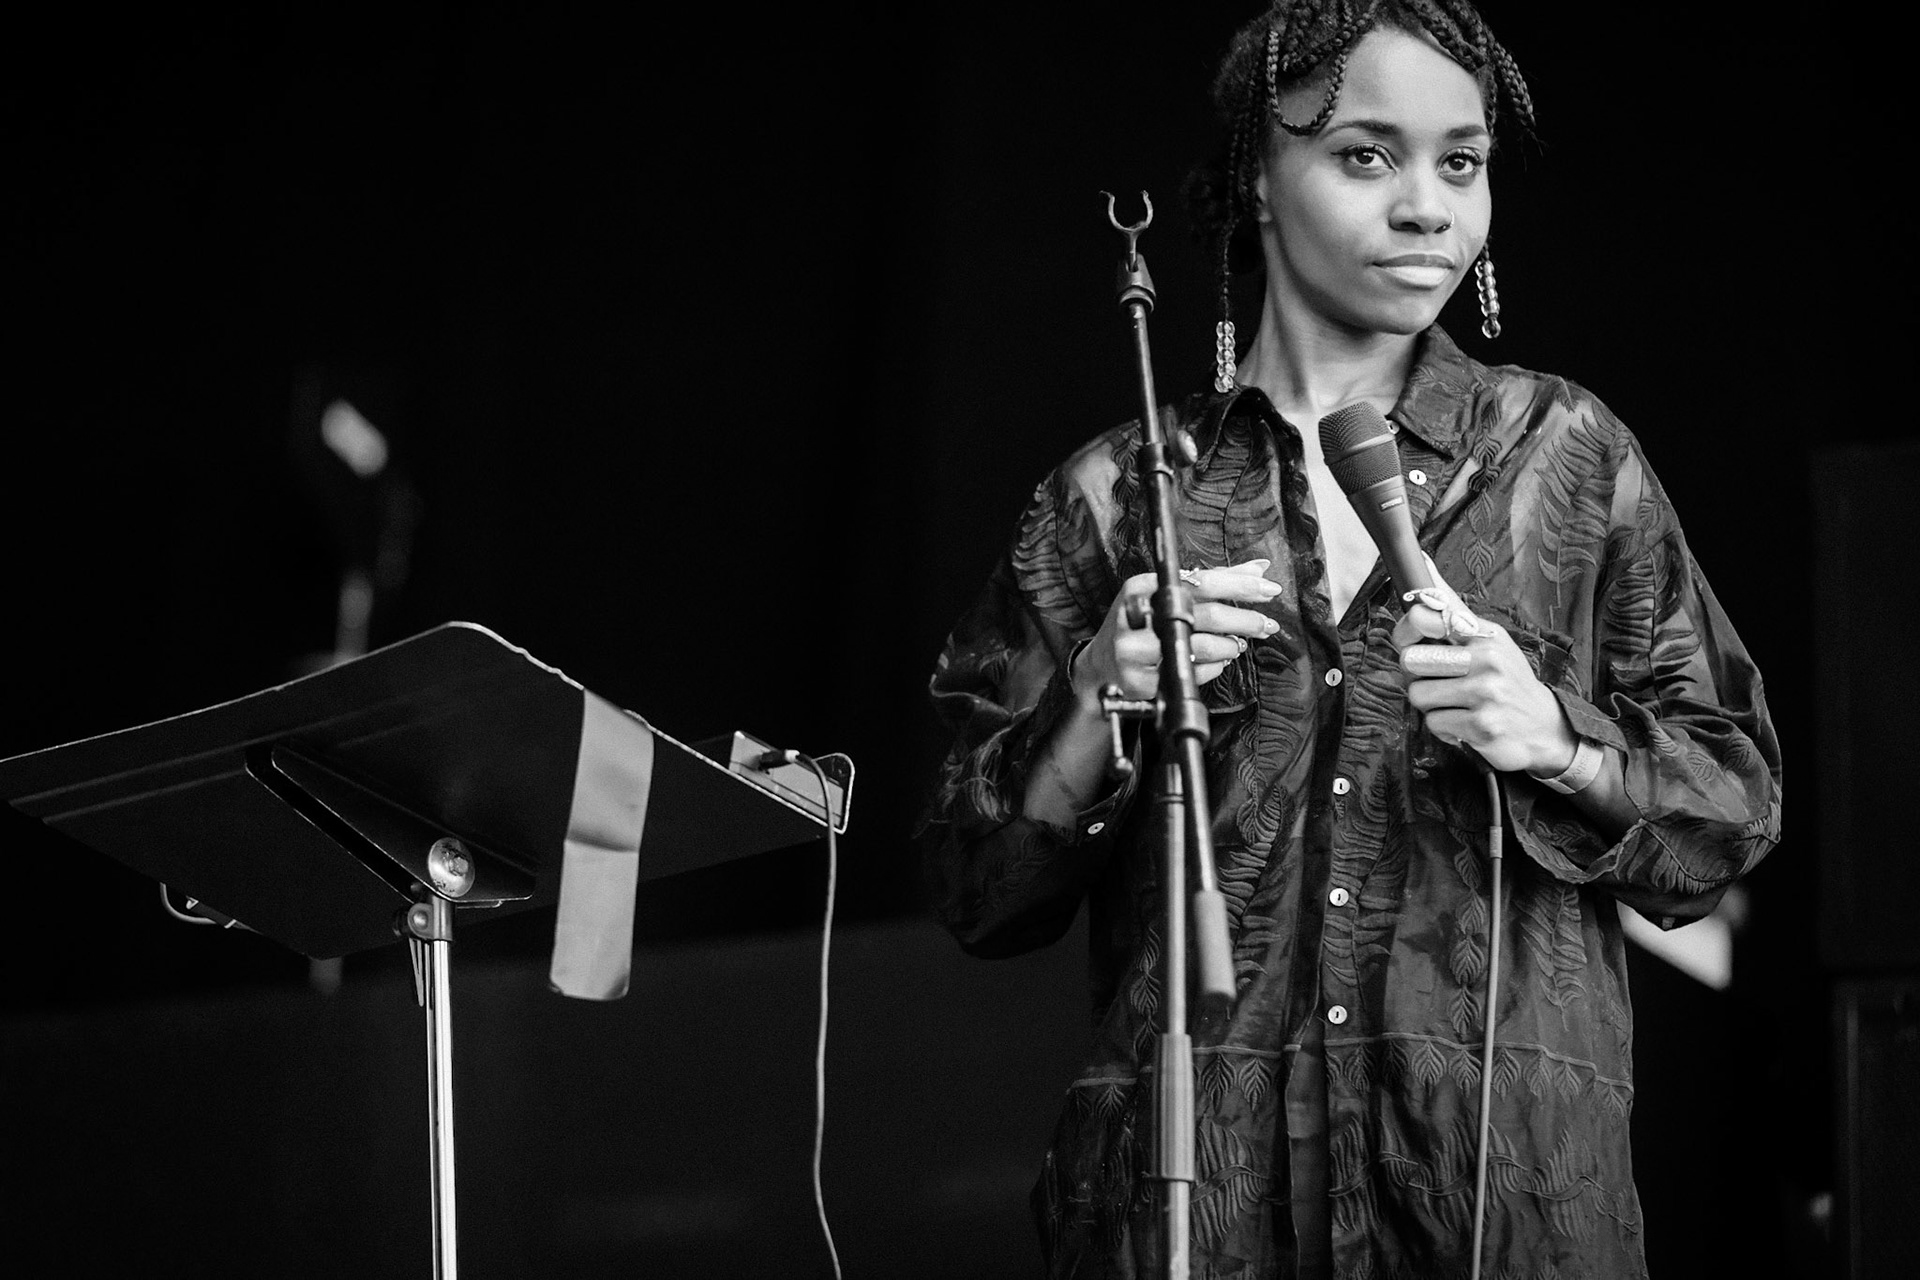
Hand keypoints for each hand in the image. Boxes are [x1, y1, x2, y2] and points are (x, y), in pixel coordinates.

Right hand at [1072, 559, 1282, 707]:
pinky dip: (1213, 668)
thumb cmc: (1141, 623)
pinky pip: (1191, 674)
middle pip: (1204, 615)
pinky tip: (1218, 661)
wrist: (1101, 664)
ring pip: (1199, 648)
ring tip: (1238, 644)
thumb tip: (1260, 567)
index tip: (1268, 589)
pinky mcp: (1140, 681)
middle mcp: (1134, 616)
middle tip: (1265, 624)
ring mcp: (1134, 651)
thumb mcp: (1165, 595)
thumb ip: (1213, 580)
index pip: (1200, 581)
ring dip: (1229, 646)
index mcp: (1141, 587)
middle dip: (1243, 620)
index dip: (1239, 585)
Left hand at [1391, 569, 1576, 775]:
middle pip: (1411, 662)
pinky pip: (1434, 723)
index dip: (1406, 630)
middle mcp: (1487, 659)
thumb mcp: (1488, 638)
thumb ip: (1451, 607)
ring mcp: (1486, 693)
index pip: (1425, 618)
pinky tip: (1466, 723)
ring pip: (1418, 695)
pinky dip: (1445, 728)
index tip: (1410, 638)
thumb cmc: (1506, 678)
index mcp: (1484, 634)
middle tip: (1440, 681)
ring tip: (1458, 703)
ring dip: (1431, 704)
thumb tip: (1422, 560)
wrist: (1545, 726)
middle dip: (1417, 675)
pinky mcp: (1482, 726)